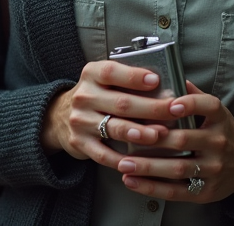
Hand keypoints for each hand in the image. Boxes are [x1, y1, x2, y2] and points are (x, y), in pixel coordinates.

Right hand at [42, 60, 178, 169]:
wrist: (60, 116)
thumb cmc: (96, 96)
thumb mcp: (104, 80)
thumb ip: (127, 81)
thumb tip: (165, 88)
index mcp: (91, 75)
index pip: (111, 72)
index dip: (134, 76)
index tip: (157, 80)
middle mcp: (84, 96)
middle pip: (121, 103)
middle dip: (151, 108)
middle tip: (174, 111)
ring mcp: (80, 121)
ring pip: (114, 128)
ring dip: (139, 132)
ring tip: (159, 134)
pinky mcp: (80, 143)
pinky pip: (104, 154)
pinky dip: (123, 159)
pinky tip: (140, 160)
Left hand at [116, 81, 233, 202]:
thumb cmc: (223, 131)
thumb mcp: (216, 111)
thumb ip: (194, 95)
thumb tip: (171, 76)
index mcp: (219, 119)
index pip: (208, 106)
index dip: (189, 104)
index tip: (170, 104)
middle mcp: (218, 143)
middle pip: (184, 140)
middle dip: (153, 140)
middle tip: (126, 136)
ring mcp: (214, 169)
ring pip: (178, 168)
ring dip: (148, 167)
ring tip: (123, 164)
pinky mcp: (206, 191)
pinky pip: (177, 191)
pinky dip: (152, 188)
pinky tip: (131, 182)